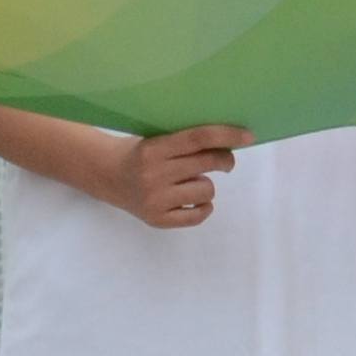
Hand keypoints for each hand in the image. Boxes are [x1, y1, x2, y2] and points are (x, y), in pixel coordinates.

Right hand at [109, 122, 246, 229]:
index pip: (198, 138)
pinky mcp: (157, 220)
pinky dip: (202, 207)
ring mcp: (156, 200)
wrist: (107, 175)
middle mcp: (154, 174)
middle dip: (224, 160)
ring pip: (206, 191)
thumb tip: (230, 142)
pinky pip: (197, 215)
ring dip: (206, 185)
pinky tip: (192, 201)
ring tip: (191, 182)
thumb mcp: (156, 139)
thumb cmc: (140, 152)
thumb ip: (186, 142)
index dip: (227, 135)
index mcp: (153, 148)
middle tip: (224, 160)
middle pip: (207, 163)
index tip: (248, 136)